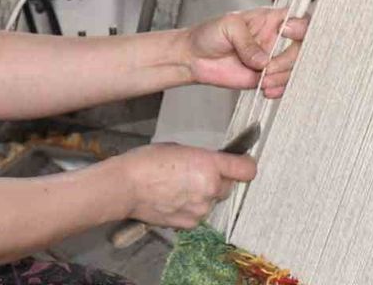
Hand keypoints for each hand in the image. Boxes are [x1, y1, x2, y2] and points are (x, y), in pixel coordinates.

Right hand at [115, 143, 257, 228]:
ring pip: (213, 201)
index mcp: (209, 165)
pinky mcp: (191, 223)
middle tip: (197, 174)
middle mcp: (210, 189)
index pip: (247, 170)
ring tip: (180, 188)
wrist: (125, 187)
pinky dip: (192, 208)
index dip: (245, 165)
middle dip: (218, 180)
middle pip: (228, 186)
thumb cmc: (148, 161)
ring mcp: (201, 209)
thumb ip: (202, 159)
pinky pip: (200, 214)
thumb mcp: (180, 150)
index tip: (241, 162)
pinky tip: (174, 200)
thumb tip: (213, 165)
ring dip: (204, 195)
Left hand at [183, 8, 306, 97]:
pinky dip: (279, 89)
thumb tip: (264, 61)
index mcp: (270, 19)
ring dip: (281, 78)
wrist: (193, 58)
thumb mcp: (228, 27)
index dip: (301, 26)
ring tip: (261, 81)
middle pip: (301, 48)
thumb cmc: (209, 34)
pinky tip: (266, 90)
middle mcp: (275, 39)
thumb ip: (246, 41)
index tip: (286, 32)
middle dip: (287, 61)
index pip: (298, 18)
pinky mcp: (266, 77)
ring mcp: (272, 59)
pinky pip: (283, 84)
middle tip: (266, 68)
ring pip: (294, 69)